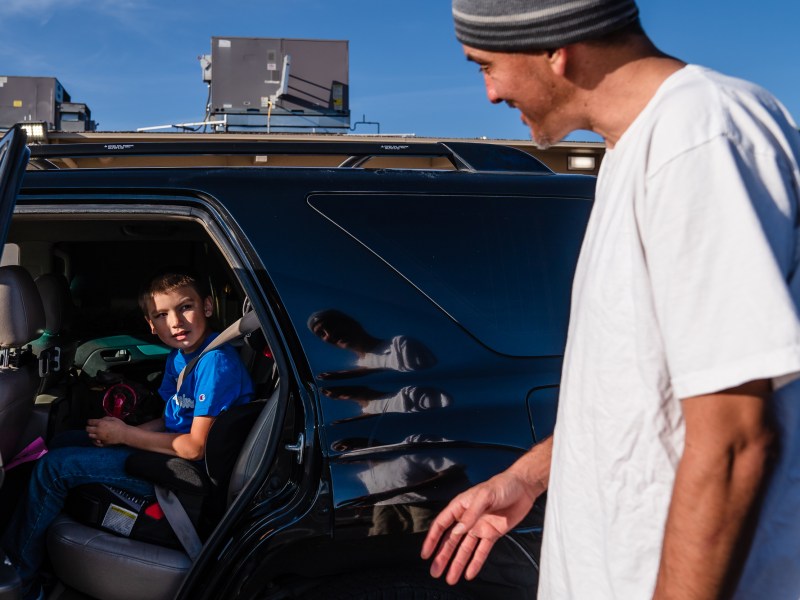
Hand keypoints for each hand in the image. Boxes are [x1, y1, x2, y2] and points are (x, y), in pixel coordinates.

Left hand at [86, 416, 128, 446]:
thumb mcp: (113, 418)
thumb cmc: (120, 425)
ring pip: (89, 435)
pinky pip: (94, 442)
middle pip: (87, 429)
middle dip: (88, 427)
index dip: (90, 421)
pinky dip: (94, 440)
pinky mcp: (102, 442)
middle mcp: (98, 430)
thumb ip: (104, 418)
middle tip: (92, 427)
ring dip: (91, 433)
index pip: (90, 422)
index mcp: (101, 423)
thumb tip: (100, 420)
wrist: (124, 434)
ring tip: (95, 432)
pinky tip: (97, 438)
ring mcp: (99, 437)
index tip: (91, 421)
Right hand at [420, 466, 541, 584]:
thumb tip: (458, 530)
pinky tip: (469, 573)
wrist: (523, 488)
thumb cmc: (502, 485)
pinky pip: (482, 551)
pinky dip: (475, 562)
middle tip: (435, 571)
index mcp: (461, 506)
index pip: (442, 524)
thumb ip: (471, 514)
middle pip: (451, 541)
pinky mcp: (492, 534)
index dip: (432, 539)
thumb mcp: (485, 495)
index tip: (426, 553)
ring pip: (464, 549)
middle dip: (443, 556)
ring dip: (457, 563)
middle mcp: (468, 518)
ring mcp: (479, 527)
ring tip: (450, 578)